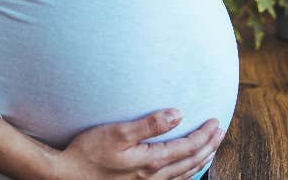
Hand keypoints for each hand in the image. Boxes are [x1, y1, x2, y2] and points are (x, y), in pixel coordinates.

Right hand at [53, 108, 224, 179]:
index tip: (216, 121)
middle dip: (208, 147)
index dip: (205, 135)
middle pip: (190, 162)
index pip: (188, 147)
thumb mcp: (117, 132)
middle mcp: (152, 177)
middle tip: (221, 132)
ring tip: (210, 148)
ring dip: (200, 160)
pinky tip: (184, 169)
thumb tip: (177, 113)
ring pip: (183, 174)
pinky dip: (184, 174)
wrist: (66, 175)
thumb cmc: (88, 152)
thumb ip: (149, 124)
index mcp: (151, 162)